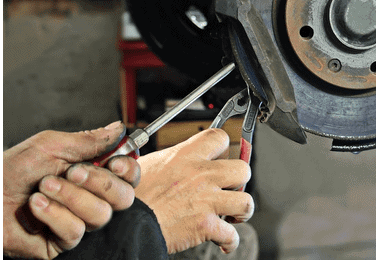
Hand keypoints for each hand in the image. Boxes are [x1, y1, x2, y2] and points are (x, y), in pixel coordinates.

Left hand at [3, 122, 140, 258]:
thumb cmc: (10, 170)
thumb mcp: (50, 146)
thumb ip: (88, 140)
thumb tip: (119, 129)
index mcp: (92, 173)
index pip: (129, 176)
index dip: (129, 170)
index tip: (114, 163)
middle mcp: (90, 198)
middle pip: (124, 197)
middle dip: (100, 183)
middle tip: (73, 171)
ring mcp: (78, 221)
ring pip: (100, 214)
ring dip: (71, 197)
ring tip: (44, 186)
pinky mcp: (62, 242)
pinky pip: (76, 231)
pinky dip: (54, 214)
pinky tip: (36, 206)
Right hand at [135, 128, 252, 253]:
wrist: (126, 222)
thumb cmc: (132, 196)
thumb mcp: (148, 164)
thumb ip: (171, 159)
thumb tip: (177, 158)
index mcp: (186, 155)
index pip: (219, 137)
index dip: (224, 147)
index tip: (222, 156)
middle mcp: (201, 175)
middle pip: (243, 169)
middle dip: (240, 181)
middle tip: (231, 188)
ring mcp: (206, 200)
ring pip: (246, 201)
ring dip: (242, 210)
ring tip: (233, 214)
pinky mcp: (205, 225)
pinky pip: (232, 234)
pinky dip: (230, 241)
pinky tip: (224, 240)